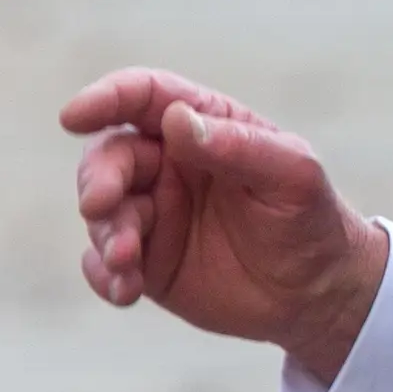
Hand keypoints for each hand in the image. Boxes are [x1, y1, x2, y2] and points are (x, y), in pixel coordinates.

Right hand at [60, 67, 387, 382]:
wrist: (319, 294)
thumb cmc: (311, 220)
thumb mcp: (292, 177)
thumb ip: (239, 146)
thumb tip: (175, 120)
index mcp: (203, 128)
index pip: (144, 97)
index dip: (106, 98)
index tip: (74, 117)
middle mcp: (168, 165)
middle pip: (110, 155)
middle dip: (99, 177)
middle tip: (101, 204)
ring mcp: (153, 214)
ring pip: (101, 211)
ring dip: (104, 233)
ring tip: (126, 261)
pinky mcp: (146, 263)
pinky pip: (103, 264)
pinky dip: (103, 274)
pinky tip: (126, 291)